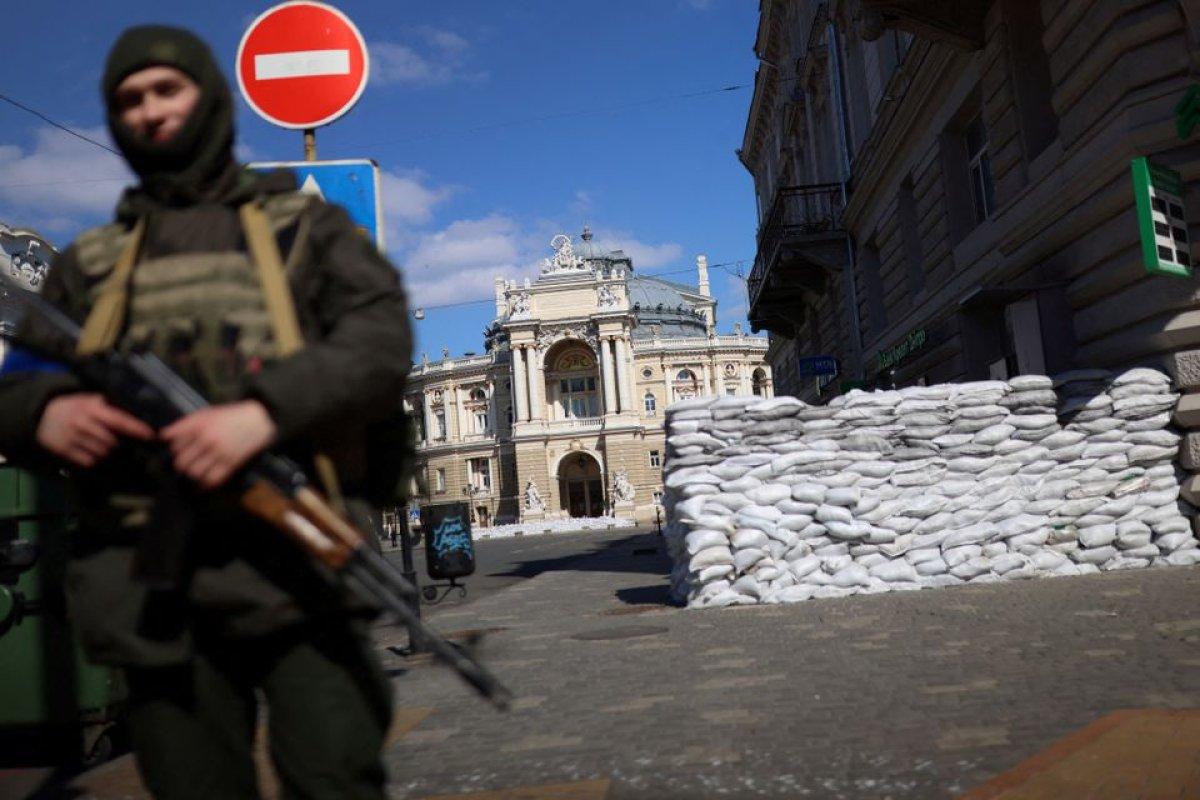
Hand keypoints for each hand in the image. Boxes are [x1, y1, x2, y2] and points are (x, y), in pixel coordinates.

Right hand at [36, 393, 154, 467]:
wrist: (43, 414)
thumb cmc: (75, 407)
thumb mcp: (91, 401)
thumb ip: (111, 407)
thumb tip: (139, 414)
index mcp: (92, 409)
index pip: (119, 420)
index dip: (136, 428)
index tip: (151, 435)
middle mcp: (82, 423)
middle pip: (112, 442)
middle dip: (119, 444)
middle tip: (118, 441)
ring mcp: (72, 437)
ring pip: (102, 453)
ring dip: (106, 452)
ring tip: (102, 444)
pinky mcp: (63, 450)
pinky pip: (88, 461)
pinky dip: (93, 459)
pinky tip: (90, 450)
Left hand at [161, 400, 276, 489]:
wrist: (257, 421)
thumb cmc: (230, 416)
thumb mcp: (207, 413)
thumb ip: (185, 424)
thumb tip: (164, 436)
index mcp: (200, 426)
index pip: (175, 444)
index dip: (175, 448)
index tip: (180, 449)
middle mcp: (208, 440)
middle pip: (182, 461)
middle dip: (181, 464)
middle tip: (186, 462)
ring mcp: (220, 453)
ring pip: (195, 473)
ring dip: (192, 474)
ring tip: (194, 471)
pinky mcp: (231, 463)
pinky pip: (213, 480)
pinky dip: (205, 485)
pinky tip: (203, 484)